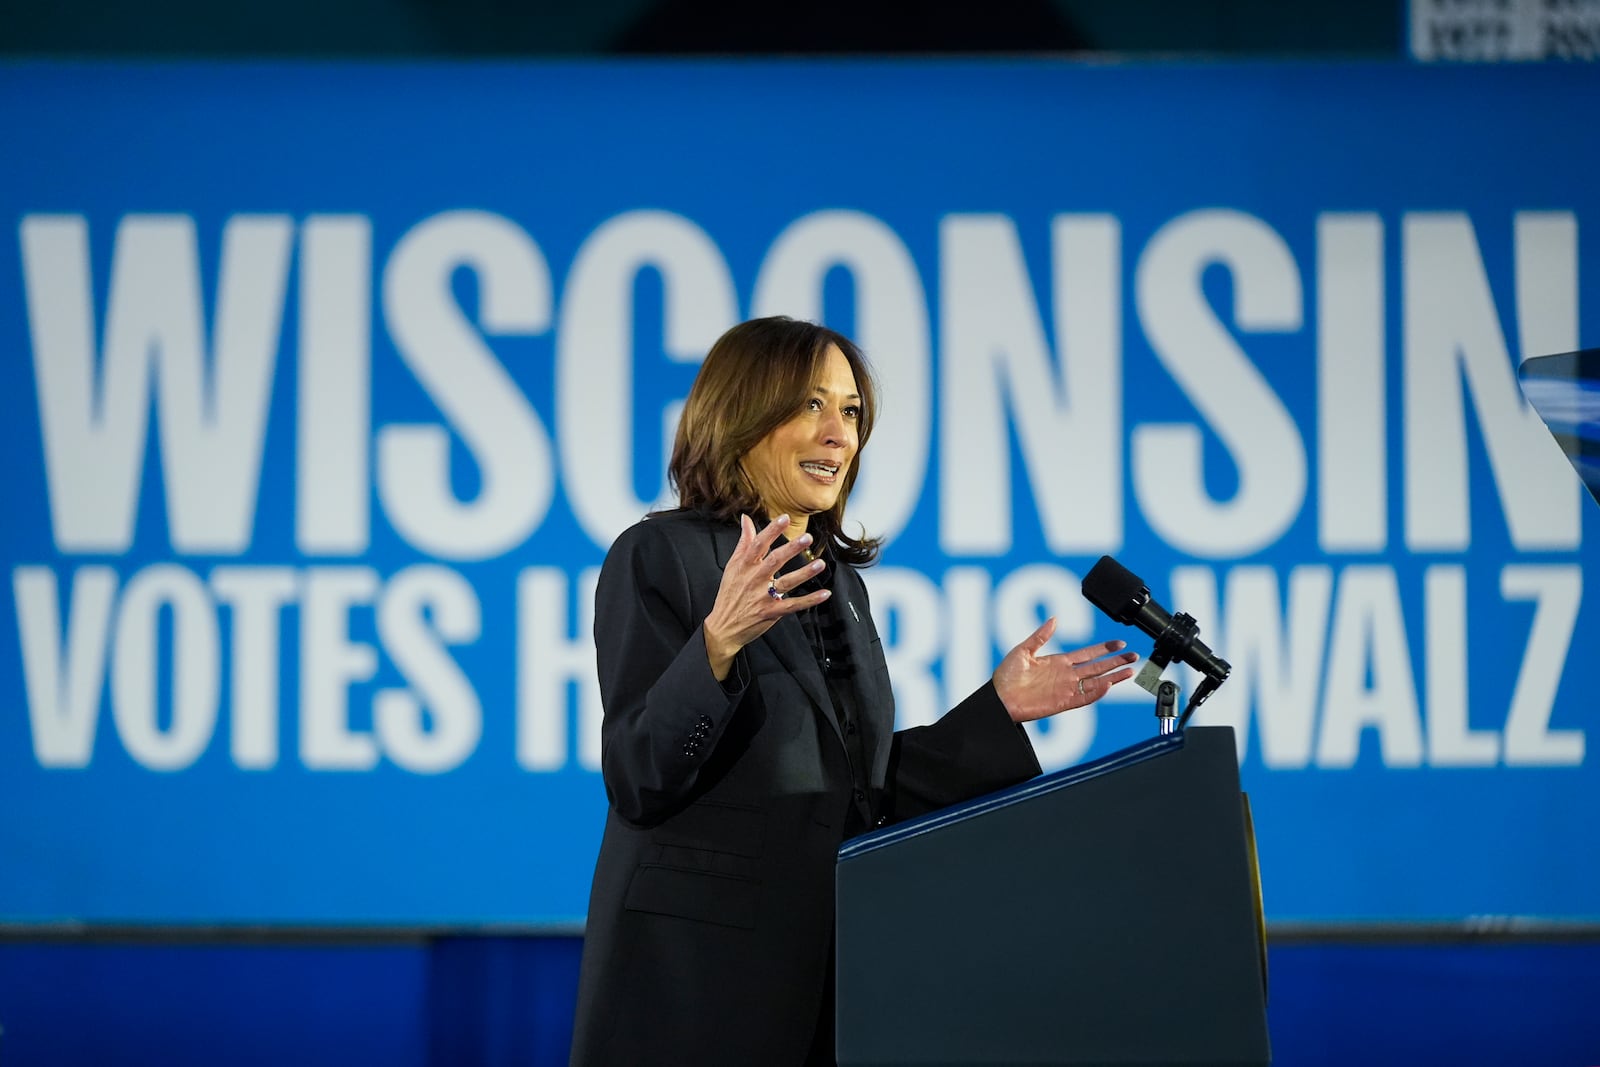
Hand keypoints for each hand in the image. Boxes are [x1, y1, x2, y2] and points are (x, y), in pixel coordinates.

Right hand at [703, 514, 830, 679]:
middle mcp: (754, 580)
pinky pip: (793, 605)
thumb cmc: (729, 594)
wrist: (723, 627)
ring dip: (804, 573)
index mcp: (744, 566)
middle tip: (807, 538)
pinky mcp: (771, 612)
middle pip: (775, 561)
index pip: (758, 544)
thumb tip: (746, 519)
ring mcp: (763, 597)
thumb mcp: (732, 566)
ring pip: (786, 583)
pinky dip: (810, 600)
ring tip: (819, 564)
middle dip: (791, 549)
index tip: (785, 518)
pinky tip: (824, 594)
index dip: (772, 530)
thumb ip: (743, 542)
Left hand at [991, 617, 1138, 722]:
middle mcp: (1066, 676)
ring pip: (1096, 682)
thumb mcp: (1023, 650)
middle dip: (1116, 662)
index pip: (1088, 654)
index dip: (1104, 648)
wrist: (998, 698)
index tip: (1119, 643)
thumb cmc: (1006, 676)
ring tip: (1130, 672)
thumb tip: (1055, 619)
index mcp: (1058, 662)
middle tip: (1134, 656)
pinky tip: (1108, 685)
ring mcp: (1066, 689)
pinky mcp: (1062, 703)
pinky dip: (1096, 692)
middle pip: (1098, 667)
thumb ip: (1041, 636)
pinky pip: (1084, 698)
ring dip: (1113, 677)